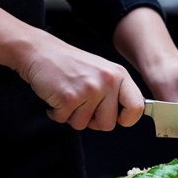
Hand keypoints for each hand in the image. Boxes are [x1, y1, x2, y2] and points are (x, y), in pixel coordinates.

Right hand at [0, 2, 144, 130]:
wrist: (40, 51)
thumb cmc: (70, 65)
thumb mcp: (101, 72)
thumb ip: (115, 93)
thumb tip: (125, 119)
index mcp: (119, 75)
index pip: (137, 107)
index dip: (126, 119)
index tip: (116, 117)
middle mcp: (107, 81)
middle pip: (108, 125)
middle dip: (91, 120)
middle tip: (81, 104)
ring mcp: (89, 90)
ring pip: (83, 125)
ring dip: (71, 116)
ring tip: (67, 96)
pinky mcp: (69, 97)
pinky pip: (64, 120)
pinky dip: (56, 113)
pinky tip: (56, 97)